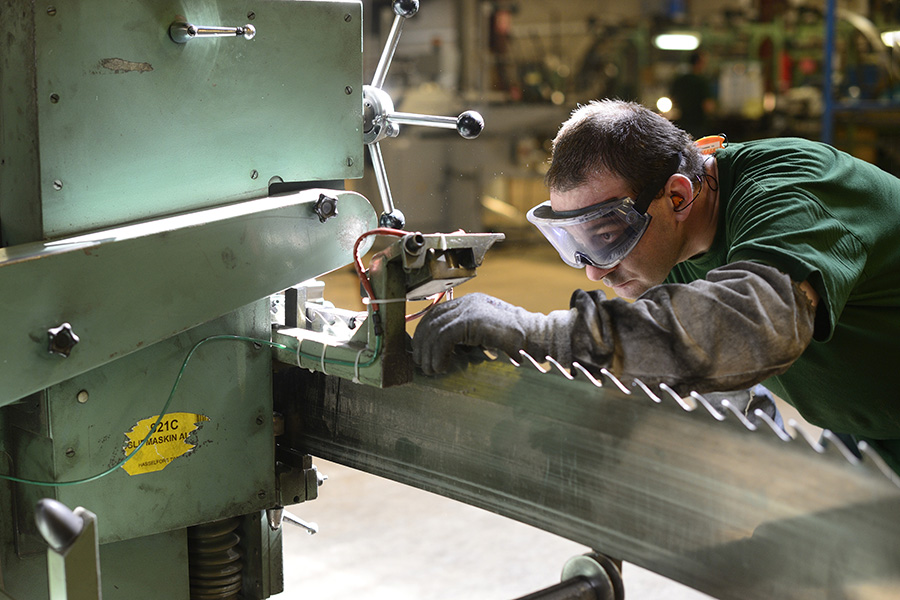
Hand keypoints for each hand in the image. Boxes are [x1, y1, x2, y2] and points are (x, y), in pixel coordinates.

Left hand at [412, 293, 574, 375]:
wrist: (540, 340)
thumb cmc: (518, 345)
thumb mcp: (486, 339)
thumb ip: (466, 340)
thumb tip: (441, 354)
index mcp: (472, 304)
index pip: (437, 314)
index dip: (425, 334)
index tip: (422, 354)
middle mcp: (470, 302)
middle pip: (432, 318)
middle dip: (423, 344)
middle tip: (422, 365)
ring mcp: (472, 308)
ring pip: (435, 327)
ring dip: (428, 352)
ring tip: (431, 369)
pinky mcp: (474, 319)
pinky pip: (444, 336)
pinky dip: (438, 353)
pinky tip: (441, 366)